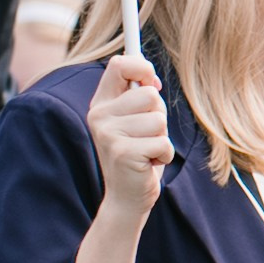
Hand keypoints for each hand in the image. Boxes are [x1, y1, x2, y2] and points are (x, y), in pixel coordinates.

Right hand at [86, 52, 173, 228]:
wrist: (126, 197)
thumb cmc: (138, 154)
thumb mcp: (135, 121)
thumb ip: (139, 97)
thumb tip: (151, 77)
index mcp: (101, 104)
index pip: (120, 65)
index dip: (142, 68)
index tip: (153, 82)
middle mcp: (99, 116)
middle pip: (149, 95)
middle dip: (159, 116)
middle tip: (146, 135)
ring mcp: (109, 135)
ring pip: (159, 120)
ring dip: (162, 138)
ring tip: (147, 151)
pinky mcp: (124, 153)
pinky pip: (163, 142)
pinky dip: (164, 154)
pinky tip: (148, 164)